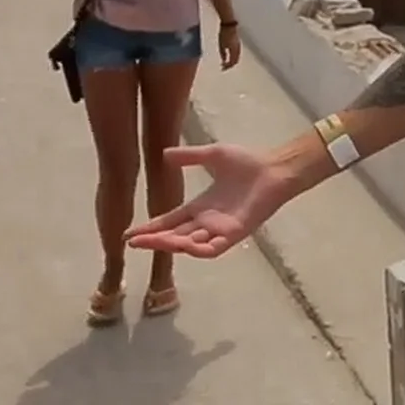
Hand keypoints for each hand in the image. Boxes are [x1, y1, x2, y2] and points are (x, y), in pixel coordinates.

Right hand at [124, 143, 286, 257]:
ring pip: (189, 245)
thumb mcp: (212, 156)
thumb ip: (189, 157)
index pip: (170, 221)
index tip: (130, 233)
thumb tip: (164, 154)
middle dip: (154, 240)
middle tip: (133, 241)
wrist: (274, 168)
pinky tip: (184, 246)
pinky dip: (198, 250)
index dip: (151, 228)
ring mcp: (220, 230)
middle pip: (175, 236)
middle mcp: (207, 222)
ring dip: (171, 245)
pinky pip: (213, 249)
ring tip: (151, 242)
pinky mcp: (235, 234)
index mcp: (200, 207)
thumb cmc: (248, 163)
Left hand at [217, 22, 241, 69]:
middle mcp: (238, 49)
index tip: (222, 68)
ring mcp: (239, 46)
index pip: (232, 62)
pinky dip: (233, 56)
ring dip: (232, 61)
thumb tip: (224, 60)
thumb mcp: (221, 45)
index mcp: (234, 51)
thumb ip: (223, 54)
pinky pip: (237, 53)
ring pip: (237, 57)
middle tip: (224, 67)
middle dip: (230, 65)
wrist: (229, 24)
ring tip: (226, 62)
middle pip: (235, 60)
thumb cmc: (224, 34)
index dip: (227, 66)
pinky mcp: (238, 43)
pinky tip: (229, 55)